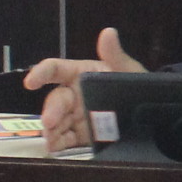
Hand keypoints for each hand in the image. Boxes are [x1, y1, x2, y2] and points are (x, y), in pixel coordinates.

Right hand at [25, 29, 145, 152]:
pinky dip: (58, 144)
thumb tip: (108, 32)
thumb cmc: (135, 85)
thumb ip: (116, 55)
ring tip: (49, 140)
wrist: (150, 113)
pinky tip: (54, 148)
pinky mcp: (81, 135)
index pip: (57, 70)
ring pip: (57, 121)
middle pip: (56, 100)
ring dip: (50, 130)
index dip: (42, 73)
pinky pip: (66, 139)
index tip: (30, 82)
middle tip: (50, 121)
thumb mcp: (129, 70)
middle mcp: (74, 94)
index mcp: (81, 74)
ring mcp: (76, 116)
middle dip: (51, 110)